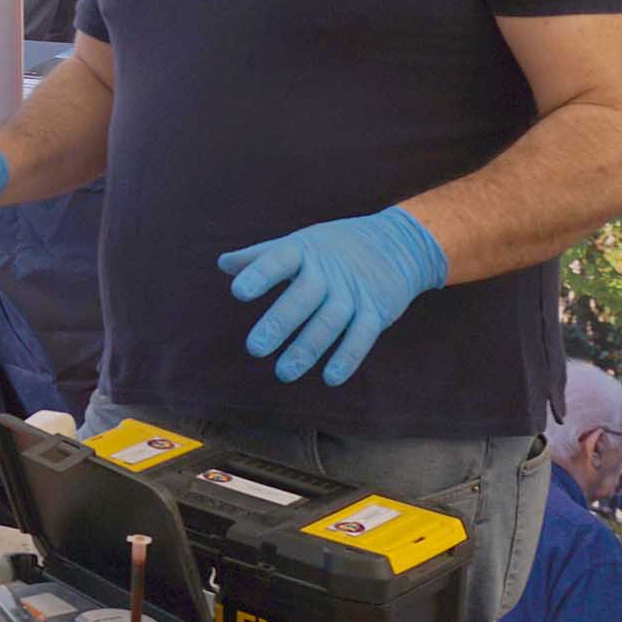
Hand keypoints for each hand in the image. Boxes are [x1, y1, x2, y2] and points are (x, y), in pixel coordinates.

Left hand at [217, 208, 447, 385]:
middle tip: (255, 349)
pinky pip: (362, 336)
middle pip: (304, 296)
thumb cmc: (334, 247)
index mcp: (304, 250)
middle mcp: (329, 271)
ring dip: (308, 348)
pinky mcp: (377, 311)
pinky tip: (329, 378)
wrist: (399, 243)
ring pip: (330, 321)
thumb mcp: (300, 243)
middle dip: (280, 322)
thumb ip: (261, 256)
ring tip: (284, 373)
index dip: (259, 274)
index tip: (238, 292)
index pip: (279, 259)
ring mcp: (354, 291)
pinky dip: (348, 357)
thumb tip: (222, 264)